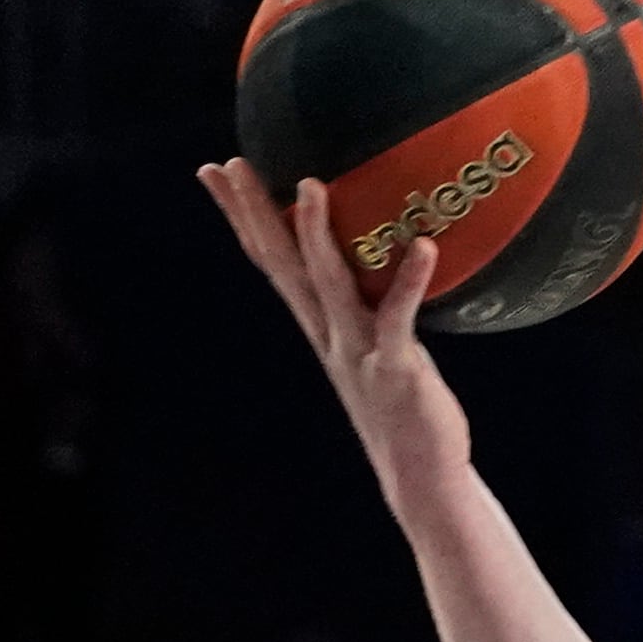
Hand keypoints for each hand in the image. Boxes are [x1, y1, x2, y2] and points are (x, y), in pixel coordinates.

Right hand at [198, 159, 468, 492]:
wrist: (422, 476)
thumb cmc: (407, 406)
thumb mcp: (380, 346)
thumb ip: (374, 303)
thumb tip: (394, 251)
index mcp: (320, 326)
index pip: (272, 262)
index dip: (243, 217)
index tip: (217, 172)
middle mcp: (328, 334)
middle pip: (282, 266)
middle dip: (254, 214)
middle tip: (231, 165)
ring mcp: (357, 351)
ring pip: (328, 285)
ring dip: (315, 236)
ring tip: (310, 187)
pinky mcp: (396, 369)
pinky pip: (399, 318)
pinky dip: (410, 281)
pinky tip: (424, 245)